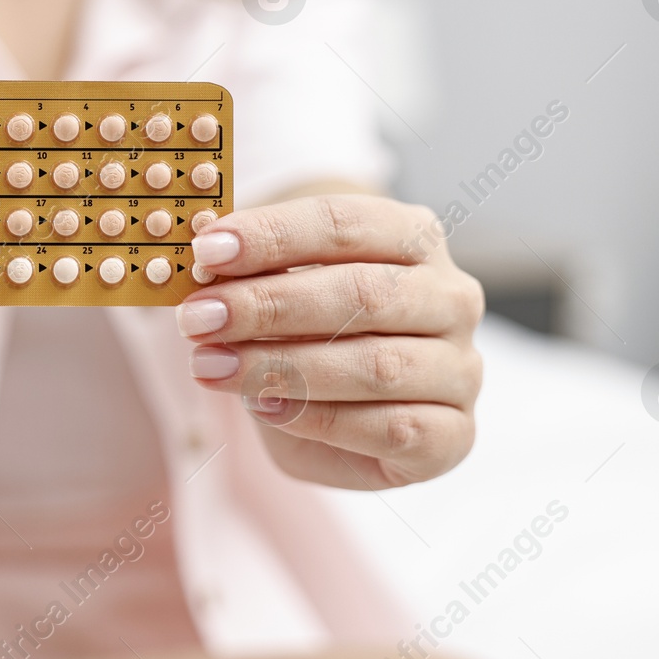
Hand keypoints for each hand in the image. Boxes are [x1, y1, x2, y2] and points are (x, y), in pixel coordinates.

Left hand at [175, 195, 483, 489]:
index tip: (207, 250)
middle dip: (269, 305)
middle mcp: (452, 298)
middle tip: (198, 317)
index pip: (345, 223)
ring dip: (282, 366)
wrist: (346, 405)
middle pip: (363, 293)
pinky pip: (391, 428)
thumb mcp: (278, 289)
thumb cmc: (309, 328)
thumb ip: (252, 273)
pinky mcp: (454, 435)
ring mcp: (460, 369)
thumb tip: (206, 256)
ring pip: (377, 365)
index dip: (272, 235)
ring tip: (211, 365)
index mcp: (415, 238)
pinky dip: (319, 418)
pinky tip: (263, 406)